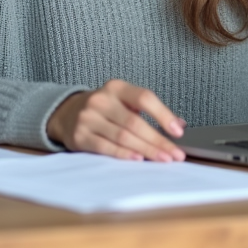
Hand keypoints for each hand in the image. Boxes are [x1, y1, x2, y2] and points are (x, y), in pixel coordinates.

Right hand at [47, 79, 186, 161]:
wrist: (67, 113)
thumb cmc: (106, 109)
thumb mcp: (125, 101)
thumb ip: (150, 111)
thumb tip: (180, 124)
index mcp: (116, 87)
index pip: (144, 98)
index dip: (163, 114)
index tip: (178, 131)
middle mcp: (101, 100)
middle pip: (135, 122)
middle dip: (158, 140)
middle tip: (175, 154)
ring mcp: (88, 118)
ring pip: (123, 136)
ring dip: (146, 150)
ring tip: (162, 159)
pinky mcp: (80, 136)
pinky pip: (105, 147)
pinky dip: (123, 154)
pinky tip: (138, 159)